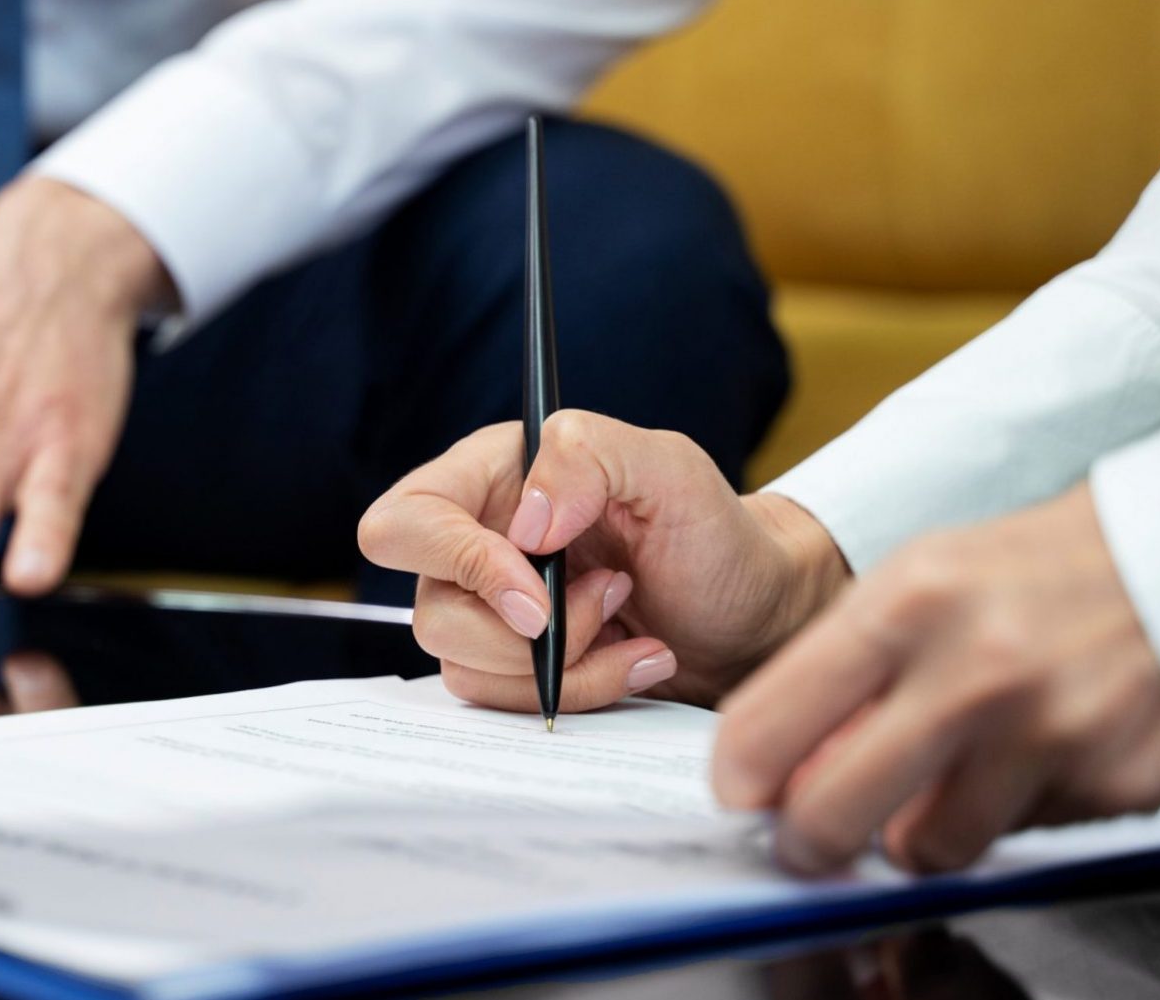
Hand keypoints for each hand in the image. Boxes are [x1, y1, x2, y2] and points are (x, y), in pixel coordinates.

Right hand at [356, 411, 849, 712]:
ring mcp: (489, 611)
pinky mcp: (513, 667)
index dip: (454, 562)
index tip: (535, 594)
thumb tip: (523, 526)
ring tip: (633, 623)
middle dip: (528, 631)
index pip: (406, 521)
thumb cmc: (714, 533)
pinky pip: (506, 701)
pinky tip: (635, 658)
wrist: (754, 616)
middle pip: (431, 611)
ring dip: (565, 661)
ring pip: (465, 666)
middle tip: (610, 599)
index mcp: (491, 477)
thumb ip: (588, 457)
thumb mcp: (669, 469)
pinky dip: (578, 689)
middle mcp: (475, 543)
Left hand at [714, 483, 1159, 874]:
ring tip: (934, 785)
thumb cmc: (1026, 573)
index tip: (739, 793)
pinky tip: (1023, 760)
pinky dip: (1005, 815)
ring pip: (929, 848)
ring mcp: (1049, 732)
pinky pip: (1018, 838)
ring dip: (917, 834)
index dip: (740, 777)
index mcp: (906, 606)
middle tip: (807, 838)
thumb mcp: (914, 583)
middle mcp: (975, 670)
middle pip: (834, 813)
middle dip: (806, 841)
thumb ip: (841, 670)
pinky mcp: (1113, 782)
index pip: (772, 721)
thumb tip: (774, 770)